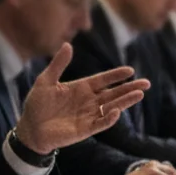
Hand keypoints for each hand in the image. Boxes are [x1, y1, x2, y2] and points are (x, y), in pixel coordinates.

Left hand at [15, 43, 150, 153]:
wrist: (29, 128)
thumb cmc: (37, 105)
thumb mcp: (45, 81)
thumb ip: (58, 64)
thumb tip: (67, 45)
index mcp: (82, 88)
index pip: (103, 80)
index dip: (116, 75)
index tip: (130, 70)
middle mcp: (89, 101)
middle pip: (114, 93)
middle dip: (130, 88)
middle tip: (146, 83)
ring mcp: (89, 115)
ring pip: (112, 107)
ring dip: (125, 101)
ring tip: (139, 95)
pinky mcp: (85, 129)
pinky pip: (100, 123)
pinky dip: (109, 119)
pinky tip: (117, 111)